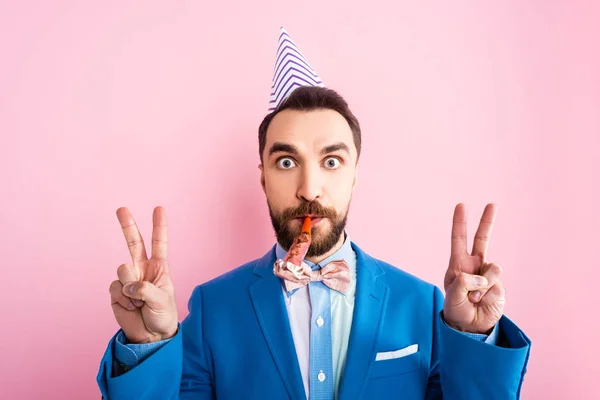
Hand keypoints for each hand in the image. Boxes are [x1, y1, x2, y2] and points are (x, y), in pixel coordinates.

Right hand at [109, 206, 177, 343]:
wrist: (150, 336)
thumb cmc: (163, 316)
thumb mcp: (162, 301)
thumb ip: (146, 290)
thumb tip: (129, 285)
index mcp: (159, 267)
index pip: (159, 243)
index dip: (159, 226)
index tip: (159, 208)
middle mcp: (142, 269)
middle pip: (133, 243)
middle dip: (127, 225)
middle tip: (121, 209)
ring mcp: (128, 279)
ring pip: (122, 270)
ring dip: (130, 289)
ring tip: (139, 303)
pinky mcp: (116, 291)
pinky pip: (115, 288)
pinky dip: (123, 299)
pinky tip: (131, 307)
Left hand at [442, 203, 505, 333]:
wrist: (470, 327)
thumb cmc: (456, 309)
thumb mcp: (452, 297)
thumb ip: (463, 284)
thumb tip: (481, 276)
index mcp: (458, 264)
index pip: (458, 240)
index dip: (460, 223)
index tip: (461, 205)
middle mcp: (474, 265)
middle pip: (482, 239)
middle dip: (487, 221)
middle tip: (492, 204)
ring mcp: (488, 275)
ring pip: (492, 269)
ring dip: (482, 287)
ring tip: (474, 299)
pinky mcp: (499, 286)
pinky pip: (496, 287)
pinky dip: (488, 297)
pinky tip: (483, 303)